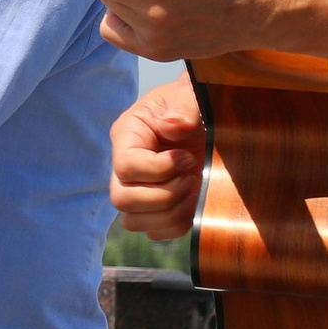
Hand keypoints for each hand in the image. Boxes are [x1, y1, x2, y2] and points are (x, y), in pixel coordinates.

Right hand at [110, 75, 205, 239]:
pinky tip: (194, 203)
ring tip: (193, 190)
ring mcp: (137, 190)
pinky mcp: (154, 209)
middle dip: (163, 195)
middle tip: (190, 178)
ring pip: (134, 221)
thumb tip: (173, 127)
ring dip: (169, 213)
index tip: (188, 157)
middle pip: (123, 199)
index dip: (158, 169)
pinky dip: (176, 224)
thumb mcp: (189, 96)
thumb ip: (183, 107)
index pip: (126, 166)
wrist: (205, 119)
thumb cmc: (192, 104)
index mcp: (127, 136)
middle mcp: (125, 167)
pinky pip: (155, 232)